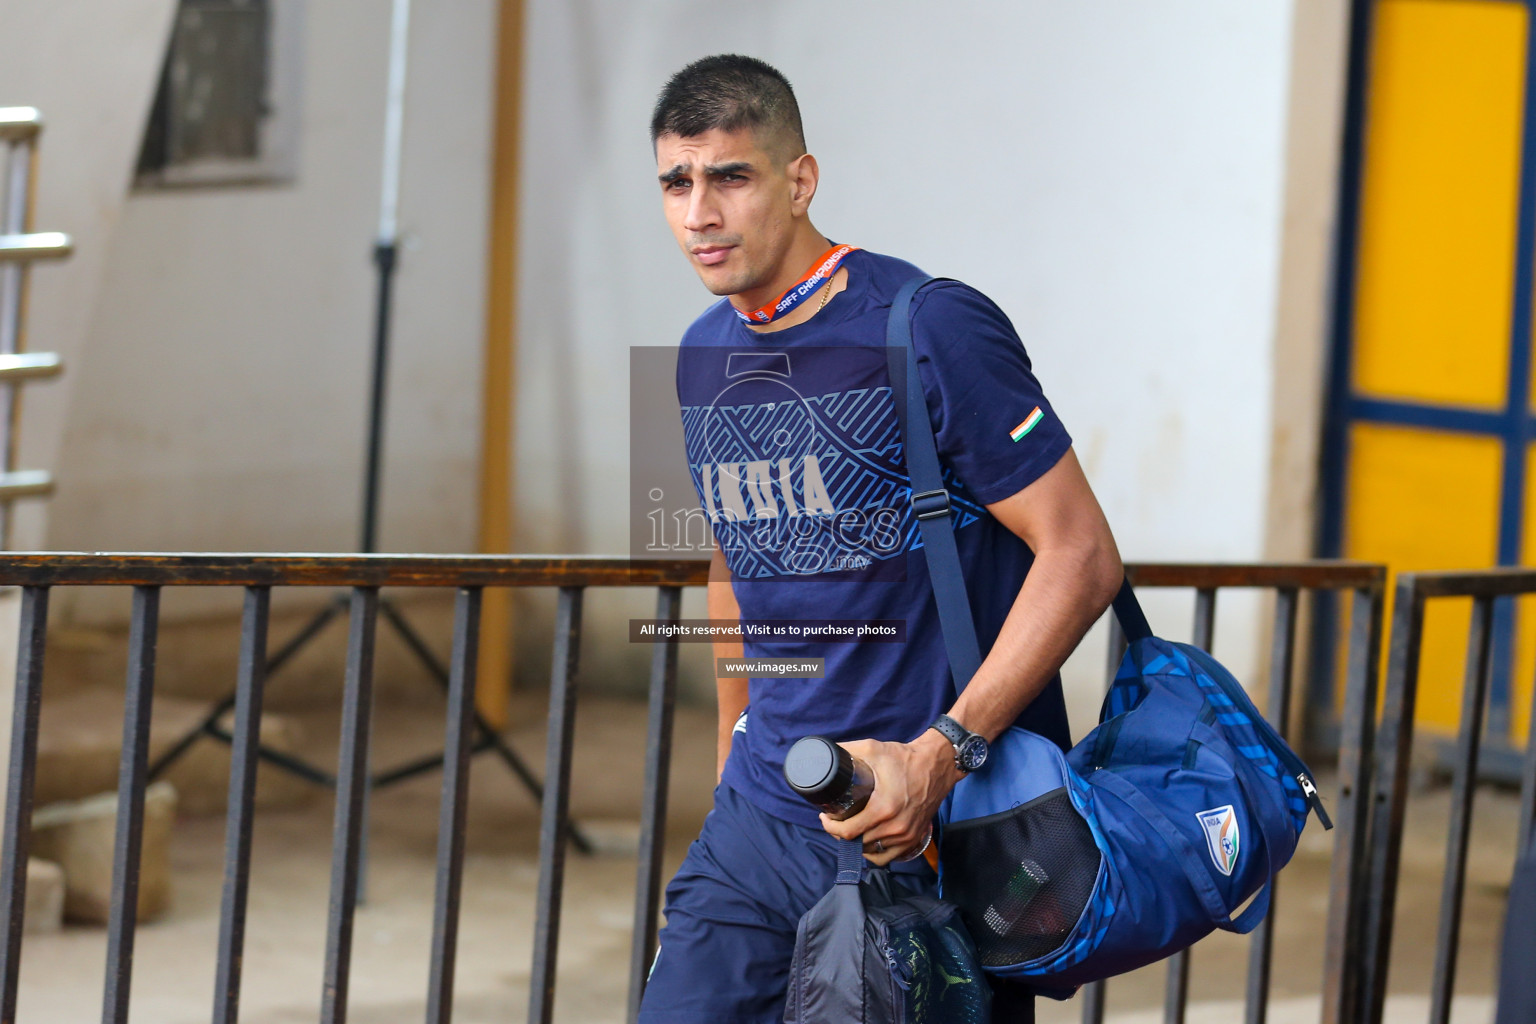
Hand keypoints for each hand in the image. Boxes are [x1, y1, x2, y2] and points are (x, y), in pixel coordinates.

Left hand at [819, 731, 962, 865]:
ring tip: (851, 829)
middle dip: (841, 834)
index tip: (825, 817)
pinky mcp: (915, 838)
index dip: (831, 827)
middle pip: (857, 844)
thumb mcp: (872, 748)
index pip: (848, 832)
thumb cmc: (905, 757)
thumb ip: (846, 751)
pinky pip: (890, 857)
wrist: (937, 764)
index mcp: (883, 809)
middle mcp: (895, 827)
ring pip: (872, 853)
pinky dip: (876, 851)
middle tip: (836, 820)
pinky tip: (869, 840)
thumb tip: (823, 754)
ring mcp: (907, 836)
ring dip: (858, 844)